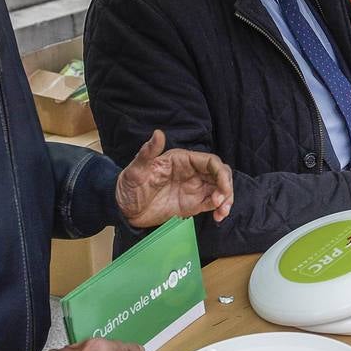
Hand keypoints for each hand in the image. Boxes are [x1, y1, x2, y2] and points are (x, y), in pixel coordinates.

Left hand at [116, 130, 233, 226]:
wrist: (124, 211)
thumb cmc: (128, 187)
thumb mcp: (135, 170)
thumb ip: (147, 153)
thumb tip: (158, 133)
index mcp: (182, 160)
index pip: (210, 161)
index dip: (220, 173)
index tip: (222, 188)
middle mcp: (192, 172)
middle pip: (220, 174)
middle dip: (227, 187)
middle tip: (222, 203)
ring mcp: (194, 188)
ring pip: (220, 188)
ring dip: (227, 199)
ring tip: (221, 213)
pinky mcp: (194, 204)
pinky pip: (213, 203)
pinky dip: (220, 209)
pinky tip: (218, 217)